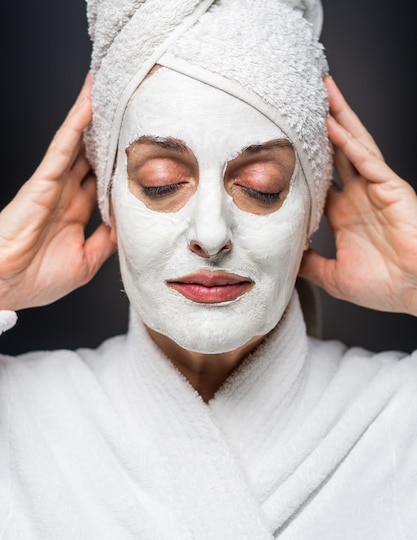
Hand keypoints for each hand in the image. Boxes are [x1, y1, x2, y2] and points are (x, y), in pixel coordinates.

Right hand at [0, 74, 115, 310]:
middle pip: (90, 154)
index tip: (138, 151)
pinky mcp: (42, 182)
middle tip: (127, 107)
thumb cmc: (36, 280)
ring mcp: (53, 185)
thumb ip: (106, 241)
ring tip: (107, 89)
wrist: (5, 288)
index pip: (101, 180)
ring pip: (76, 143)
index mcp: (75, 212)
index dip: (117, 163)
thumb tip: (128, 227)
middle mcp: (65, 194)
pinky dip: (75, 127)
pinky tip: (89, 106)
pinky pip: (62, 149)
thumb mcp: (86, 262)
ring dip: (90, 116)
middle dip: (105, 132)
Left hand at [300, 76, 416, 315]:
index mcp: (346, 213)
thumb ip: (309, 264)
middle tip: (302, 98)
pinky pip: (369, 161)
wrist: (415, 292)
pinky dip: (351, 143)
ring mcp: (376, 189)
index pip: (319, 178)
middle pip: (336, 150)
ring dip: (337, 118)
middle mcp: (360, 195)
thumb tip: (285, 258)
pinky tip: (334, 125)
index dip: (302, 159)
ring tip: (321, 91)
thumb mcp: (333, 276)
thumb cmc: (384, 286)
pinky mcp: (392, 188)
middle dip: (321, 124)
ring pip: (353, 145)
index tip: (281, 144)